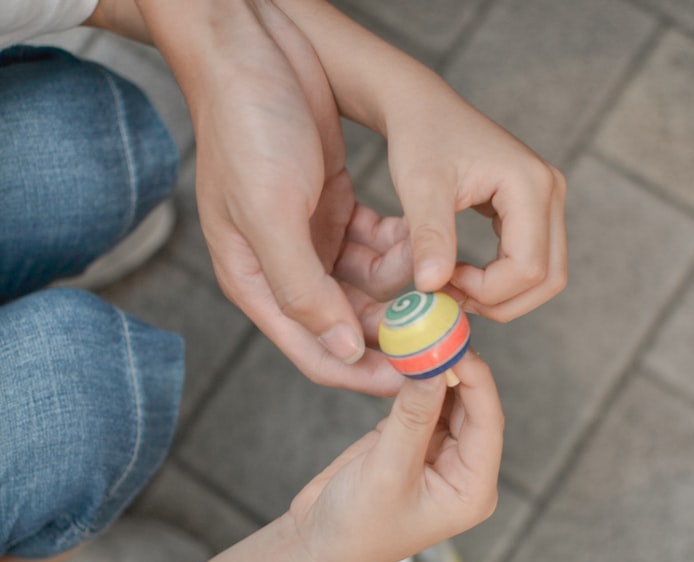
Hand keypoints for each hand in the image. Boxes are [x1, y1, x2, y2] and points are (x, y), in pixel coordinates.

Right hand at [136, 0, 410, 394]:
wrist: (253, 50)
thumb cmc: (247, 129)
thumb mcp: (269, 213)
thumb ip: (302, 287)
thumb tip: (344, 349)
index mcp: (256, 283)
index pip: (317, 351)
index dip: (365, 373)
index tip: (415, 380)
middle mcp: (285, 269)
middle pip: (349, 323)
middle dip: (396, 328)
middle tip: (446, 333)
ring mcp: (311, 240)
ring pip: (369, 286)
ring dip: (404, 284)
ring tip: (438, 277)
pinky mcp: (335, 209)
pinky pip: (377, 247)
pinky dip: (400, 246)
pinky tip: (419, 239)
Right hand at [288, 351, 502, 561]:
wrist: (316, 544)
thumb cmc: (356, 527)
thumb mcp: (387, 471)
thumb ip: (413, 416)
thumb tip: (435, 365)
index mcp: (473, 488)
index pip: (488, 422)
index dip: (475, 378)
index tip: (455, 343)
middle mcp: (464, 470)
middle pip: (473, 406)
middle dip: (456, 368)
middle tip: (437, 329)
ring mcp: (440, 454)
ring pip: (449, 398)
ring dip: (436, 369)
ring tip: (422, 334)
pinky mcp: (414, 440)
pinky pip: (424, 401)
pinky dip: (416, 379)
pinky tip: (408, 355)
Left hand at [386, 89, 568, 321]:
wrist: (422, 107)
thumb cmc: (419, 138)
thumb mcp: (419, 188)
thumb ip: (429, 238)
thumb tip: (431, 287)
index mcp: (531, 185)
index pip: (529, 267)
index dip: (486, 290)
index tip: (441, 281)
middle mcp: (551, 191)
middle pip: (548, 278)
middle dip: (500, 301)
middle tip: (452, 296)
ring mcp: (548, 200)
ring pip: (545, 275)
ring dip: (502, 295)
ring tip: (454, 284)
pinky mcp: (536, 208)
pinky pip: (533, 260)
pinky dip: (501, 280)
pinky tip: (462, 272)